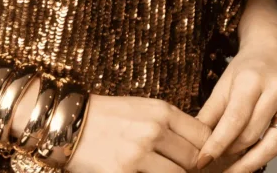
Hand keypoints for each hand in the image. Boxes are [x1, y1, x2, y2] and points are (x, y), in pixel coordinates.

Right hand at [64, 93, 212, 172]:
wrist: (70, 122)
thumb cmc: (108, 116)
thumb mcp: (143, 109)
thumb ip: (170, 124)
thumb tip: (199, 146)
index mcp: (161, 111)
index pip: (203, 135)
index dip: (206, 150)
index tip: (202, 158)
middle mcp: (153, 130)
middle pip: (193, 159)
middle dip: (192, 168)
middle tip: (183, 168)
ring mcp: (139, 153)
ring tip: (160, 169)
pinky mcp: (124, 172)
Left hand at [193, 21, 276, 171]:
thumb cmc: (248, 64)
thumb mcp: (225, 81)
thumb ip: (211, 111)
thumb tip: (194, 138)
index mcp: (251, 80)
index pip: (233, 121)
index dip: (217, 144)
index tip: (202, 161)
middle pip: (253, 135)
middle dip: (233, 156)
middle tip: (218, 167)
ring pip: (276, 143)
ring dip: (256, 163)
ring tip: (238, 172)